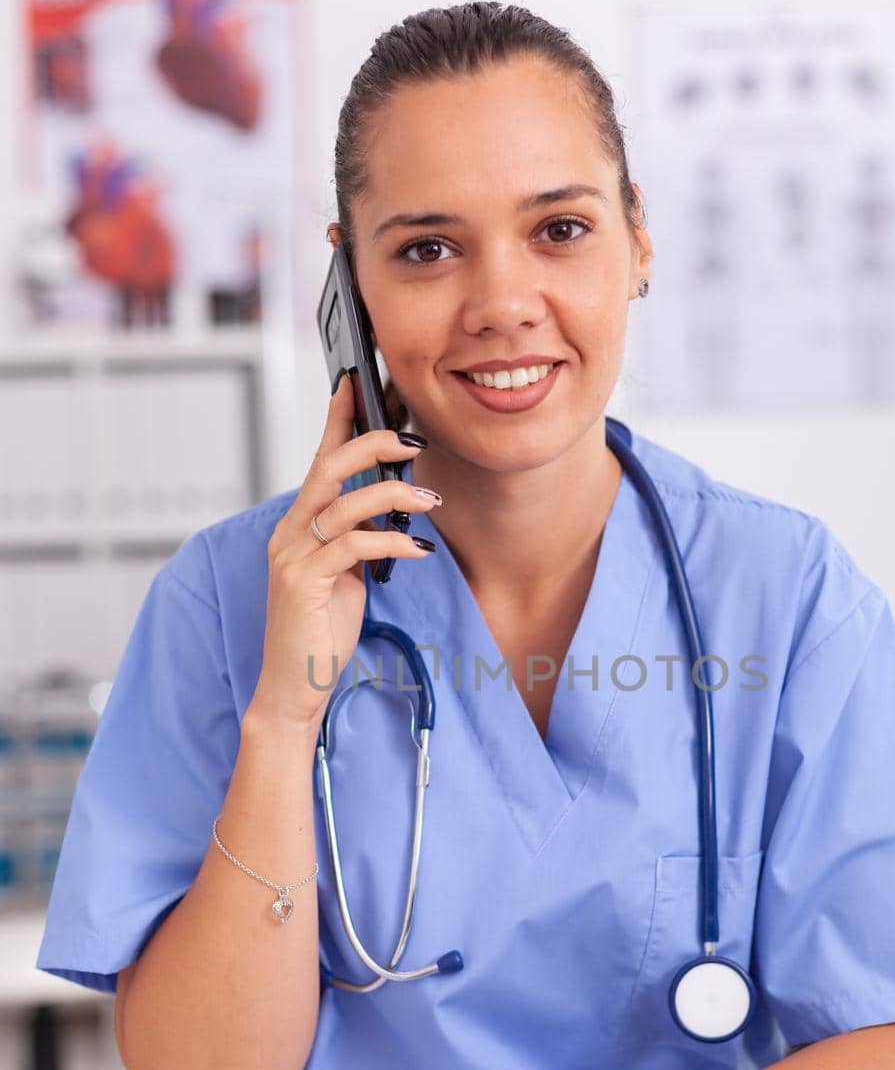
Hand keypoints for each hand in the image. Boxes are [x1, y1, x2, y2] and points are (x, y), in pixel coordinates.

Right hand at [249, 371, 439, 732]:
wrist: (292, 687)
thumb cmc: (320, 631)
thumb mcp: (344, 576)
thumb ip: (357, 540)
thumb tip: (390, 509)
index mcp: (298, 526)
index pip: (319, 461)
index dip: (338, 420)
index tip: (356, 382)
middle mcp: (289, 533)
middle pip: (329, 468)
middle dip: (373, 445)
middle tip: (413, 441)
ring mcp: (292, 556)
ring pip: (345, 502)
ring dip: (395, 495)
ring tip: (431, 499)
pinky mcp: (304, 582)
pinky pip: (353, 545)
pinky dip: (391, 541)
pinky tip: (418, 548)